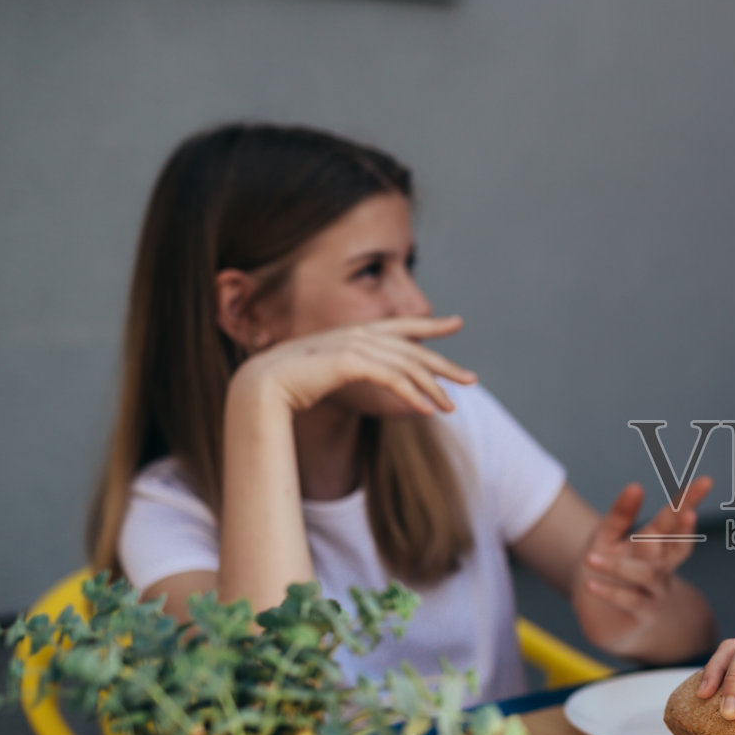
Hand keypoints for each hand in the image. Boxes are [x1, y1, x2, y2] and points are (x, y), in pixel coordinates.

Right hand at [231, 316, 475, 417]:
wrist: (263, 384)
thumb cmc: (292, 383)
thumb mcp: (330, 374)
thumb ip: (354, 372)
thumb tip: (373, 381)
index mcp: (356, 333)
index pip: (403, 326)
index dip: (431, 325)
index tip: (456, 324)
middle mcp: (359, 334)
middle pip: (414, 349)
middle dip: (445, 365)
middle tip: (471, 380)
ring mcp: (355, 345)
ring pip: (408, 366)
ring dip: (433, 388)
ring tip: (452, 408)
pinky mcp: (351, 361)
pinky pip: (393, 379)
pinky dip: (413, 395)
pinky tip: (428, 411)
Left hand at [572, 476, 712, 658]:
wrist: (603, 615)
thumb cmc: (609, 567)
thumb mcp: (609, 537)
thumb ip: (621, 514)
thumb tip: (637, 485)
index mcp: (656, 542)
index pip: (675, 518)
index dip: (690, 500)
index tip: (706, 481)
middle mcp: (662, 565)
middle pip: (678, 546)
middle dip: (685, 529)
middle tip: (690, 512)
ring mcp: (655, 590)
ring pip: (647, 575)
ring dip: (621, 566)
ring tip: (592, 558)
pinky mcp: (641, 613)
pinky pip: (630, 601)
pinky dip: (610, 593)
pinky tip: (591, 584)